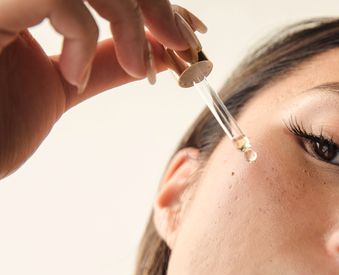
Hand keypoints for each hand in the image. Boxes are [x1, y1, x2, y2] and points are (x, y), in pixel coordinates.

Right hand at [0, 0, 206, 178]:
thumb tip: (149, 51)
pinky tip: (71, 75)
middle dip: (157, 4)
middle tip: (185, 45)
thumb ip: (102, 62)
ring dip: (130, 17)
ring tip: (139, 67)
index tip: (193, 31)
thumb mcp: (61, 88)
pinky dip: (80, 33)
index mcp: (31, 2)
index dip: (156, 1)